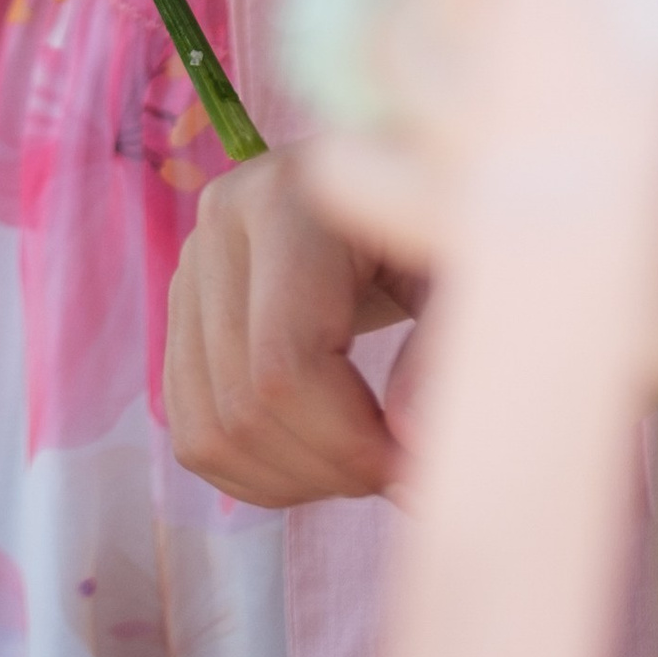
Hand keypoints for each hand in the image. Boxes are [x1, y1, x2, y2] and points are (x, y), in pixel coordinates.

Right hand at [166, 147, 423, 505]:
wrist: (410, 177)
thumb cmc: (451, 218)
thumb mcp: (472, 267)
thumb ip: (442, 351)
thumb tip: (405, 439)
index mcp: (290, 200)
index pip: (285, 363)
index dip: (349, 443)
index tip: (415, 467)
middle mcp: (223, 220)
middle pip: (243, 405)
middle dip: (328, 468)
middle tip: (397, 473)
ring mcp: (193, 261)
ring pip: (207, 428)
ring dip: (291, 479)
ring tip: (363, 463)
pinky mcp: (185, 304)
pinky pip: (190, 426)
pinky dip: (255, 471)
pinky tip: (320, 458)